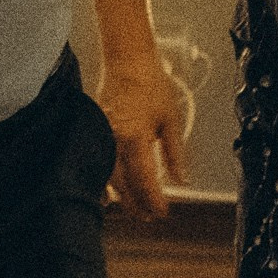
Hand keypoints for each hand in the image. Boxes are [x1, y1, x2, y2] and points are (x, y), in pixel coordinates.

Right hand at [97, 60, 188, 222]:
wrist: (128, 60)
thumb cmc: (151, 85)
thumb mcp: (171, 120)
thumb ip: (175, 154)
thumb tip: (181, 180)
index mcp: (136, 137)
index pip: (144, 180)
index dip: (153, 200)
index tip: (162, 212)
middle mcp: (114, 139)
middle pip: (123, 184)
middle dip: (136, 204)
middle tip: (149, 217)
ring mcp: (102, 135)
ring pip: (108, 176)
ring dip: (121, 196)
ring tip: (134, 209)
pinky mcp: (95, 130)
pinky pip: (98, 162)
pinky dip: (105, 180)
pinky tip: (110, 192)